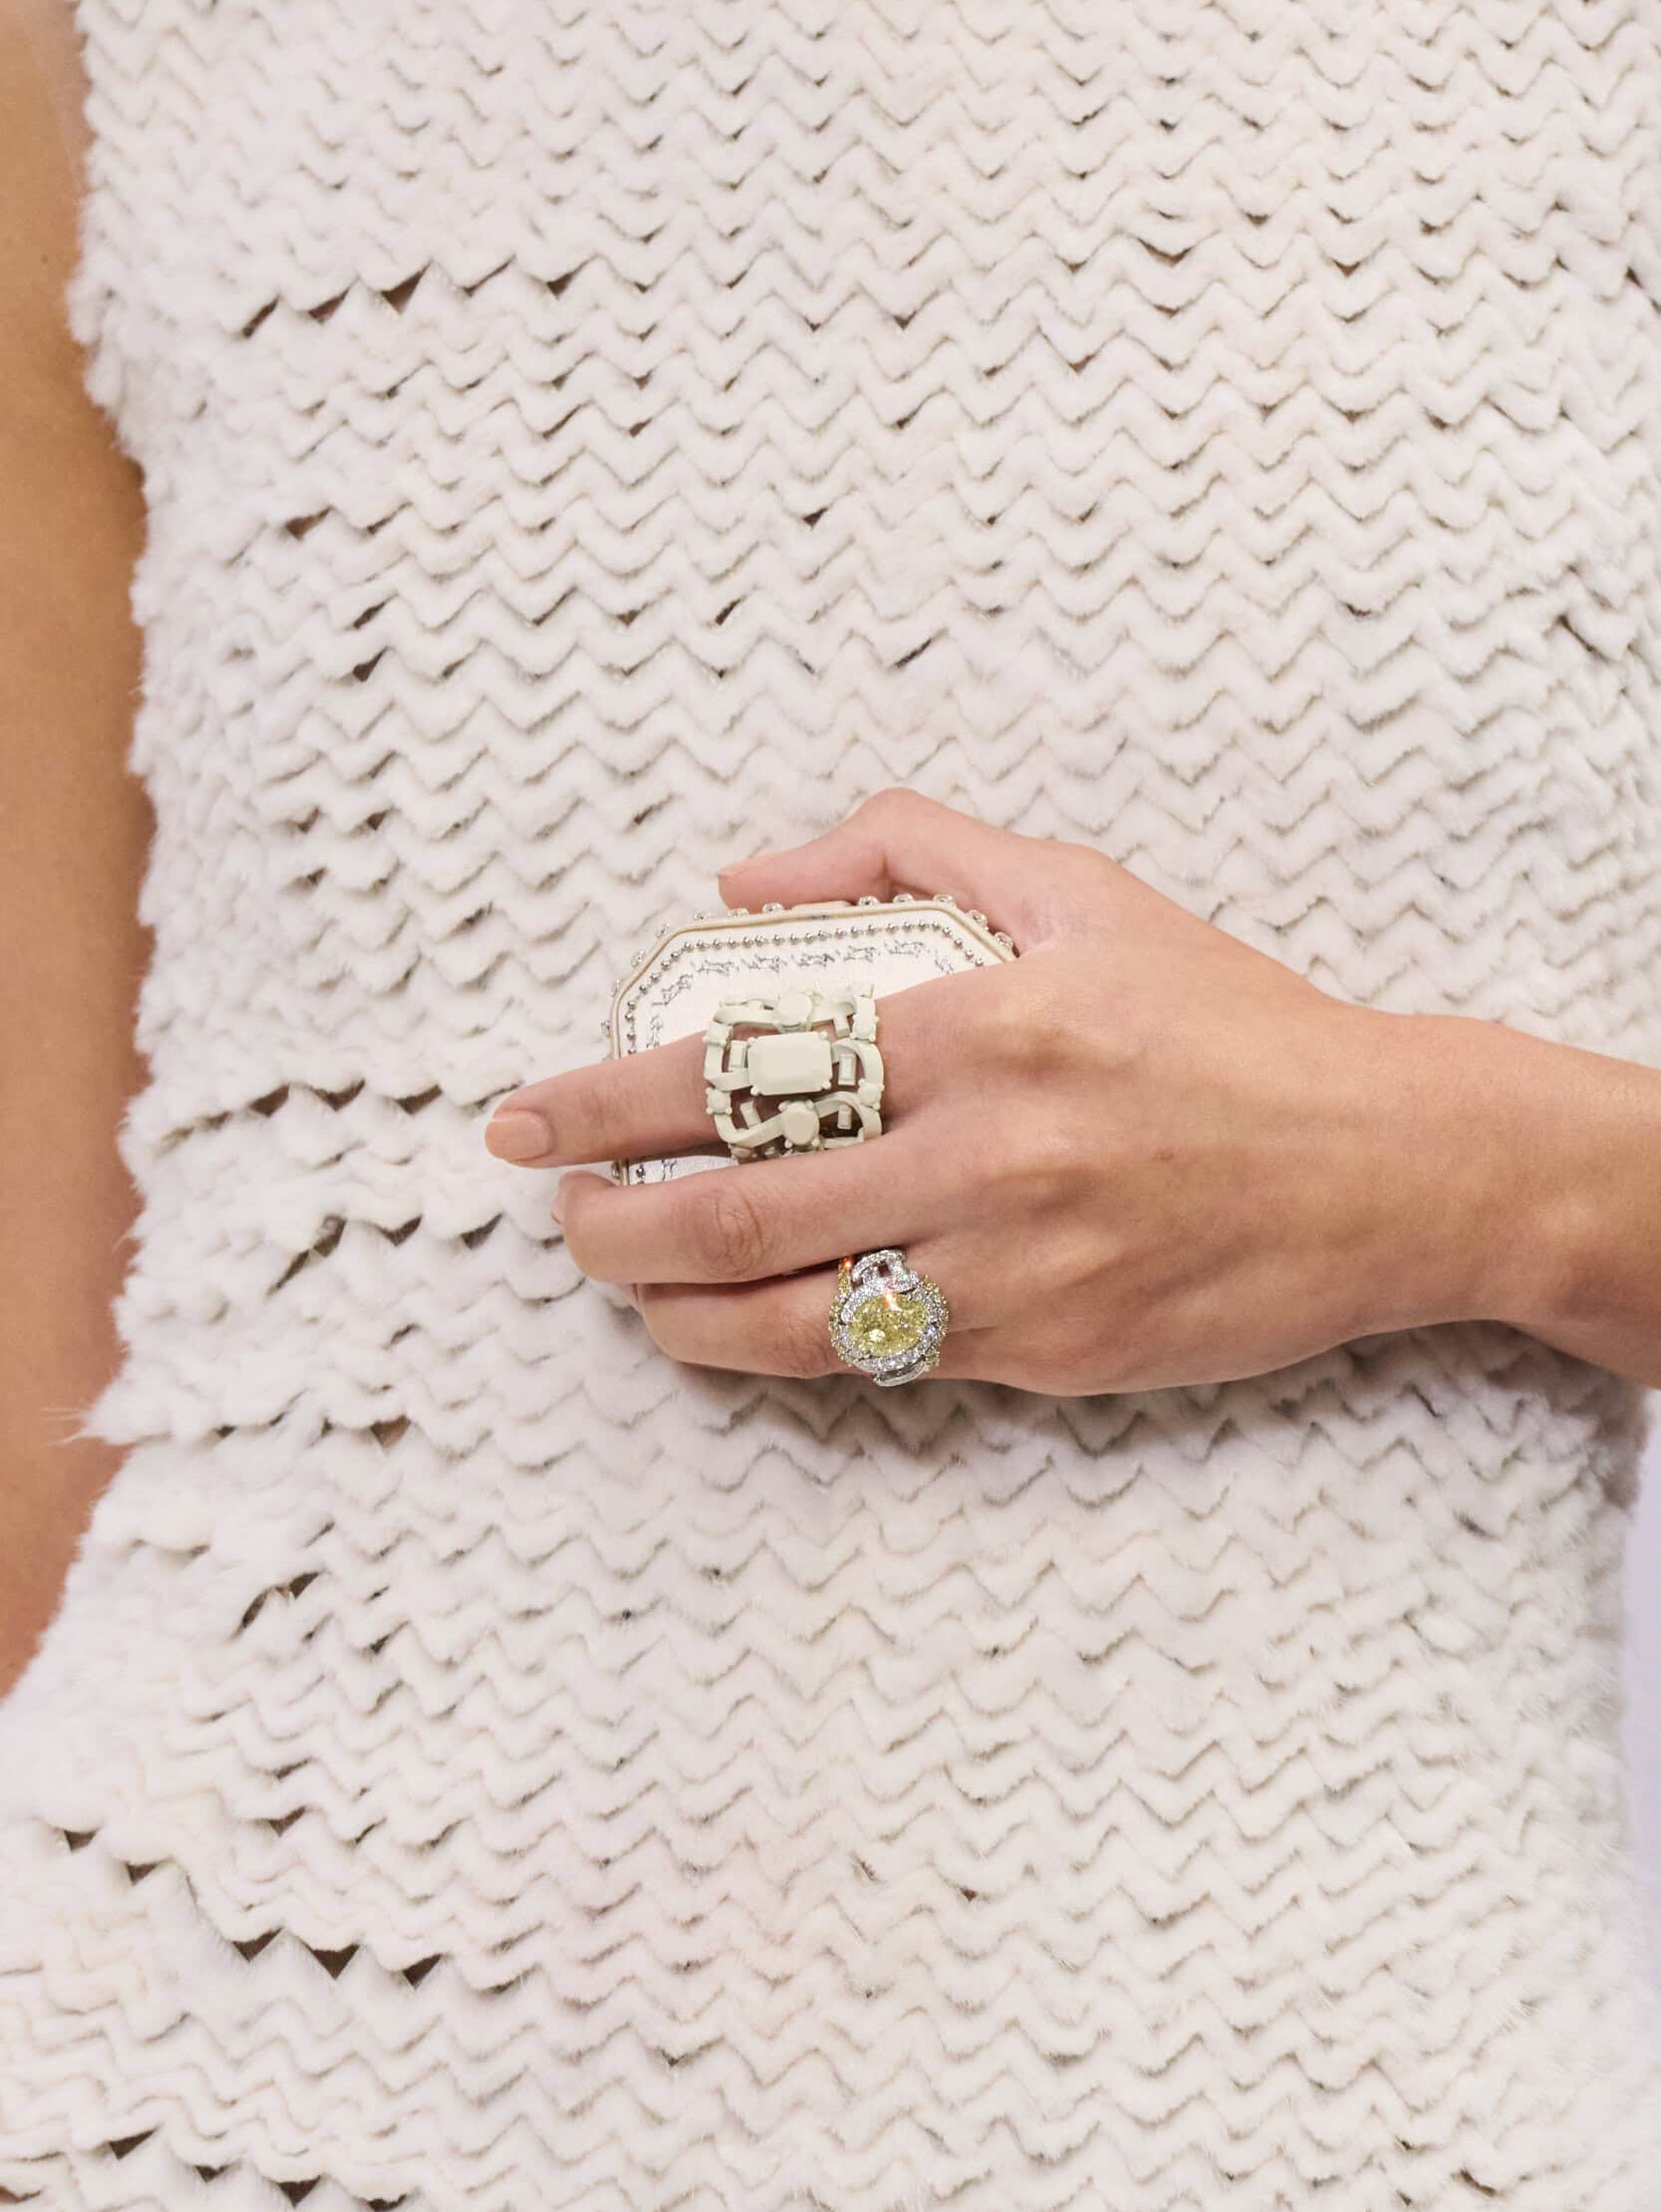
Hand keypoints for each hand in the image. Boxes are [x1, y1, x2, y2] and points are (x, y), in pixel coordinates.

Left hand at [483, 788, 1510, 1392]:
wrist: (1388, 1165)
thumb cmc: (1228, 1020)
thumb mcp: (1080, 889)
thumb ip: (907, 846)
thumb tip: (744, 884)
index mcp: (982, 1026)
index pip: (741, 1071)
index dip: (604, 1106)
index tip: (523, 1122)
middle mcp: (988, 1157)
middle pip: (736, 1217)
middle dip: (612, 1227)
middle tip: (564, 1214)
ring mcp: (1016, 1272)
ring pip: (787, 1322)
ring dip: (675, 1311)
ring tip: (631, 1281)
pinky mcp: (1048, 1356)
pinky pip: (880, 1365)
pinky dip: (785, 1350)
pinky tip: (744, 1324)